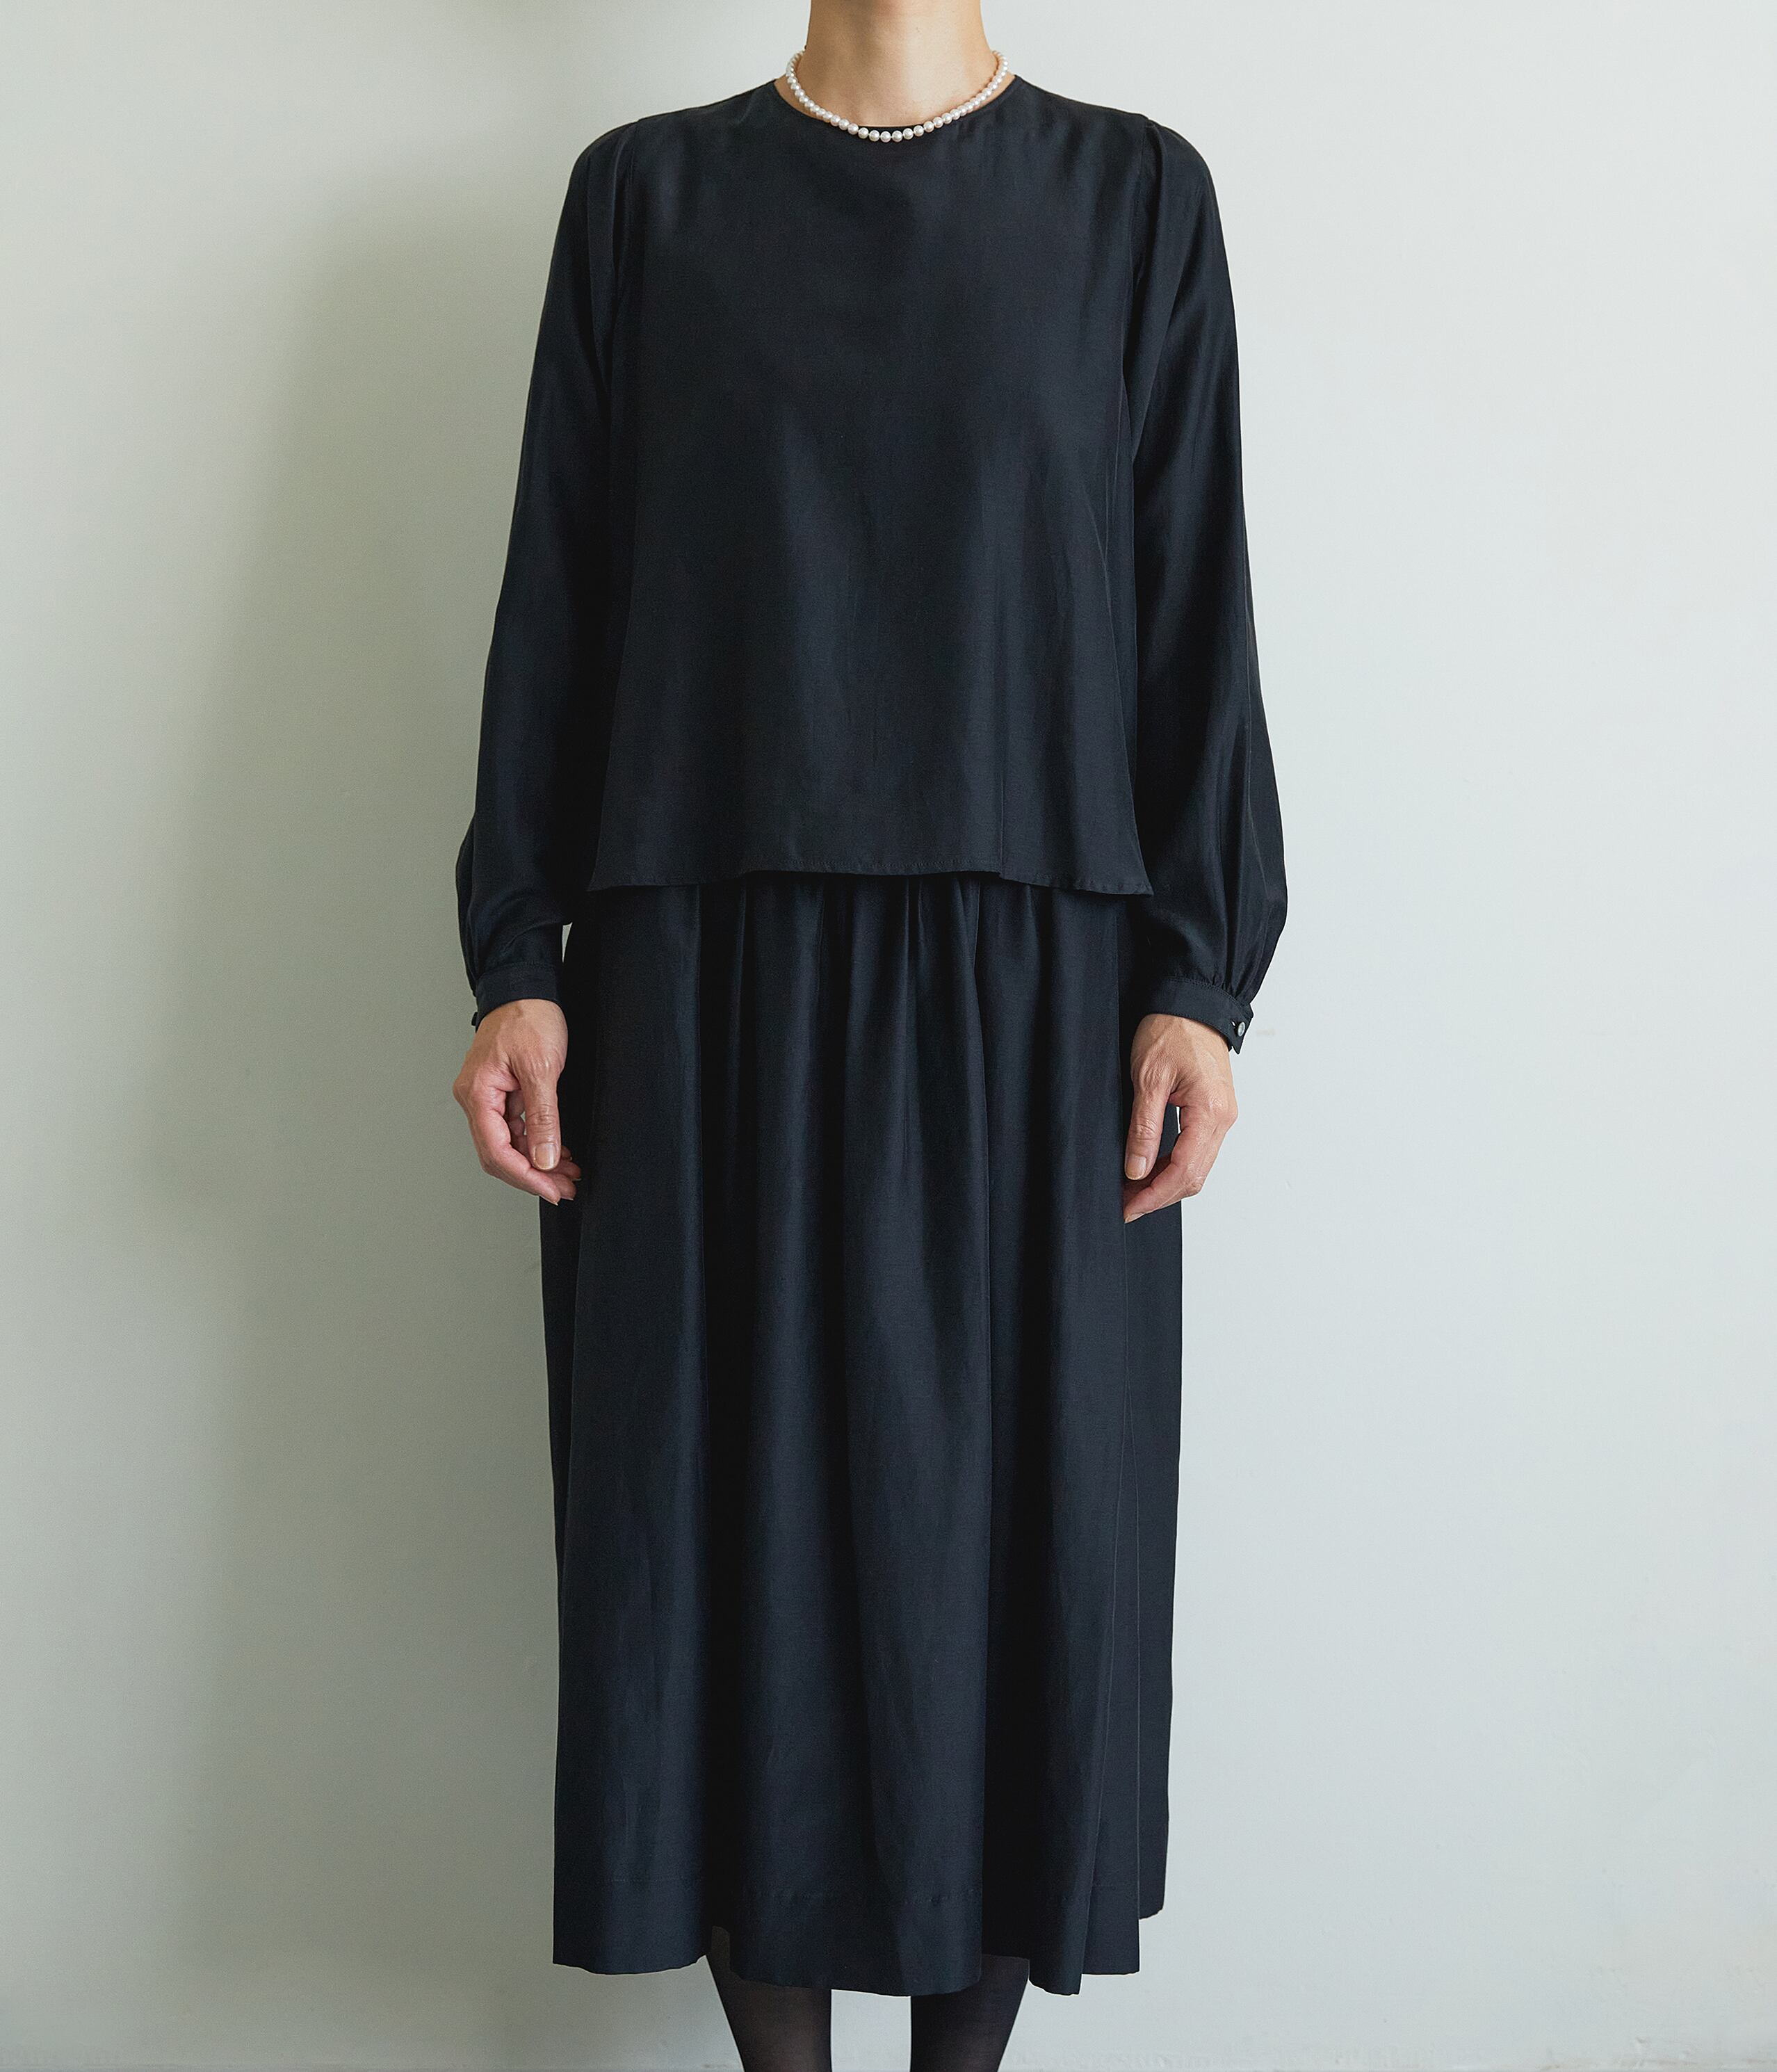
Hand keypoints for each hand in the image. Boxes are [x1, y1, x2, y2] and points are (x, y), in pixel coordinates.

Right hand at [452, 998, 581, 1204]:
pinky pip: (515, 1128)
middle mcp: (476, 1099)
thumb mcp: (542, 1069)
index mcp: (477, 1094)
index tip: (552, 1190)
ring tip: (569, 1173)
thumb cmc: (529, 1017)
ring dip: (538, 1161)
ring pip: (509, 1144)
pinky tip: (559, 1152)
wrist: (526, 988)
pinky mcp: (501, 1093)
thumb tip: (545, 1159)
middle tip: (565, 1187)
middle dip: (533, 1175)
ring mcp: (487, 1097)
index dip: (525, 1177)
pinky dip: (537, 1142)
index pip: (496, 1152)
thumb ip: (543, 1118)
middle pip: (499, 1154)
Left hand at [1122, 1013, 1236, 1221]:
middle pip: (1194, 1177)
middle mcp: (1224, 1119)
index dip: (1154, 1196)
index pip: (1184, 1171)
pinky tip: (1150, 1168)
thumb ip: (1143, 1127)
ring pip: (1197, 1167)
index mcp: (1210, 1112)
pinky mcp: (1215, 1112)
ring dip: (1166, 1183)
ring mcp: (1222, 1116)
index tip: (1128, 1208)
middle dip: (1159, 1196)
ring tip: (1132, 1189)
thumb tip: (1137, 1170)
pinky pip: (1198, 1151)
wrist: (1192, 1002)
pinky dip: (1174, 1166)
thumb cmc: (1172, 1030)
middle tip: (1125, 1204)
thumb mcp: (1149, 1078)